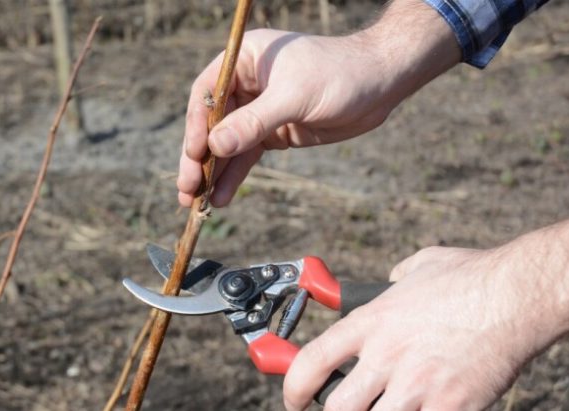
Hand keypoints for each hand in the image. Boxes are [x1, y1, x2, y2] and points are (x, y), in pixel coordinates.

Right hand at [177, 0, 461, 206]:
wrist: (381, 83)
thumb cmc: (340, 73)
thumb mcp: (295, 96)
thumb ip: (254, 122)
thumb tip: (216, 146)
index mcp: (245, 59)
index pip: (207, 94)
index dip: (197, 126)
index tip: (195, 155)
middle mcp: (247, 83)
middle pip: (211, 123)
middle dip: (199, 158)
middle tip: (187, 189)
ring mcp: (259, 110)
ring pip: (227, 144)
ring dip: (213, 173)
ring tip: (196, 202)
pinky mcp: (274, 132)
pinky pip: (246, 156)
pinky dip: (234, 176)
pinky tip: (221, 197)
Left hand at [282, 219, 568, 410]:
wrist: (519, 294)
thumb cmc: (473, 276)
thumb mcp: (421, 266)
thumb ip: (397, 278)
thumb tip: (391, 280)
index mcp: (372, 321)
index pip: (312, 361)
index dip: (293, 387)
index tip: (293, 398)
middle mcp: (387, 355)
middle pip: (336, 407)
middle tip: (339, 409)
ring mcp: (418, 385)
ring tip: (385, 407)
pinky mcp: (451, 405)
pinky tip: (425, 410)